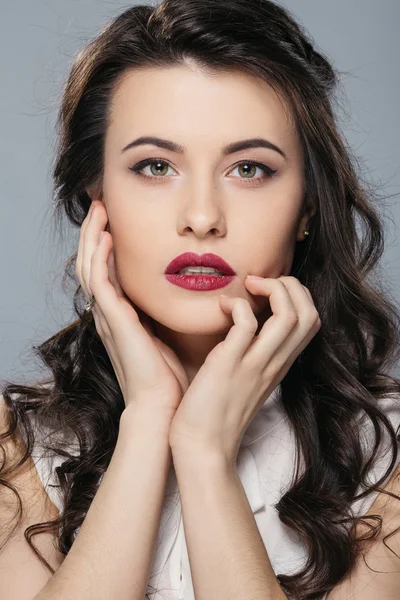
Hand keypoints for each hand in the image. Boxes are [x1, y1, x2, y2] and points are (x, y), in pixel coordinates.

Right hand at [76, 200, 188, 419]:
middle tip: (101, 205)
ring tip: (98, 210)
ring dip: (93, 236)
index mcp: (121, 316)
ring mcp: (107, 317)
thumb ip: (165, 314)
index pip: (107, 271)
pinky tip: (107, 236)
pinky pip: (99, 281)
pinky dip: (100, 256)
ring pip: (90, 266)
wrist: (161, 408)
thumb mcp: (166, 336)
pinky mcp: (112, 321)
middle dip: (95, 233)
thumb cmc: (167, 377)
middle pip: (93, 263)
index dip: (108, 245)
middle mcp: (108, 313)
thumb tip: (185, 292)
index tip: (116, 219)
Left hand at [168, 276, 320, 464]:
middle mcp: (274, 363)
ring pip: (289, 315)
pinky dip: (236, 305)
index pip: (311, 321)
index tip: (267, 290)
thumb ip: (253, 354)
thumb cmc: (216, 412)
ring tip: (247, 287)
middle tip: (259, 283)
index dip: (297, 295)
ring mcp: (255, 364)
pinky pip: (247, 323)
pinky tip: (221, 307)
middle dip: (291, 285)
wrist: (203, 447)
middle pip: (309, 313)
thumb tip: (246, 322)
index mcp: (279, 364)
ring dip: (271, 289)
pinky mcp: (230, 365)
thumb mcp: (245, 380)